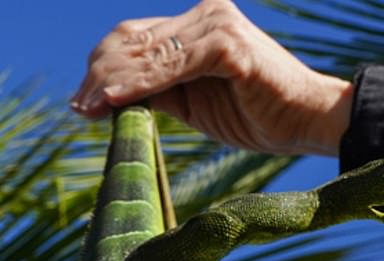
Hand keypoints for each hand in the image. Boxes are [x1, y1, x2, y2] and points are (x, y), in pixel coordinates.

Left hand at [72, 0, 353, 155]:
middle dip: (98, 75)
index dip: (102, 68)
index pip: (134, 39)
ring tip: (86, 107)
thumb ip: (158, 93)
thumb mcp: (193, 105)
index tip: (81, 103)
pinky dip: (137, 85)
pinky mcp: (227, 47)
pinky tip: (112, 100)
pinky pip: (170, 68)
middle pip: (132, 40)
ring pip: (146, 53)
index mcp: (196, 26)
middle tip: (77, 107)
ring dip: (110, 82)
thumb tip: (112, 98)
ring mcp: (216, 26)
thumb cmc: (255, 116)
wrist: (306, 121)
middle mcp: (204, 15)